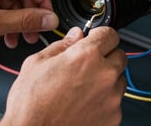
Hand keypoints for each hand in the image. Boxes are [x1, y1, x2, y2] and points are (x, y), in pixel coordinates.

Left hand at [0, 0, 58, 50]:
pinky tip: (4, 33)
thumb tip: (47, 18)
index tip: (48, 17)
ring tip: (18, 37)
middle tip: (34, 31)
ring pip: (9, 0)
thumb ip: (25, 20)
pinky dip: (3, 18)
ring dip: (16, 20)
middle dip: (29, 15)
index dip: (43, 2)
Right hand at [0, 26, 126, 125]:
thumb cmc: (31, 104)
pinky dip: (105, 99)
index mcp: (86, 56)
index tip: (96, 38)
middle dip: (105, 56)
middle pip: (119, 55)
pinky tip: (84, 102)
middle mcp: (104, 76)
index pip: (110, 34)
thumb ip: (62, 45)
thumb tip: (75, 36)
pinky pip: (116, 101)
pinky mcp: (113, 118)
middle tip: (88, 63)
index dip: (100, 34)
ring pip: (119, 79)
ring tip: (83, 86)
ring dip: (106, 78)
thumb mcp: (37, 63)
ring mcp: (111, 99)